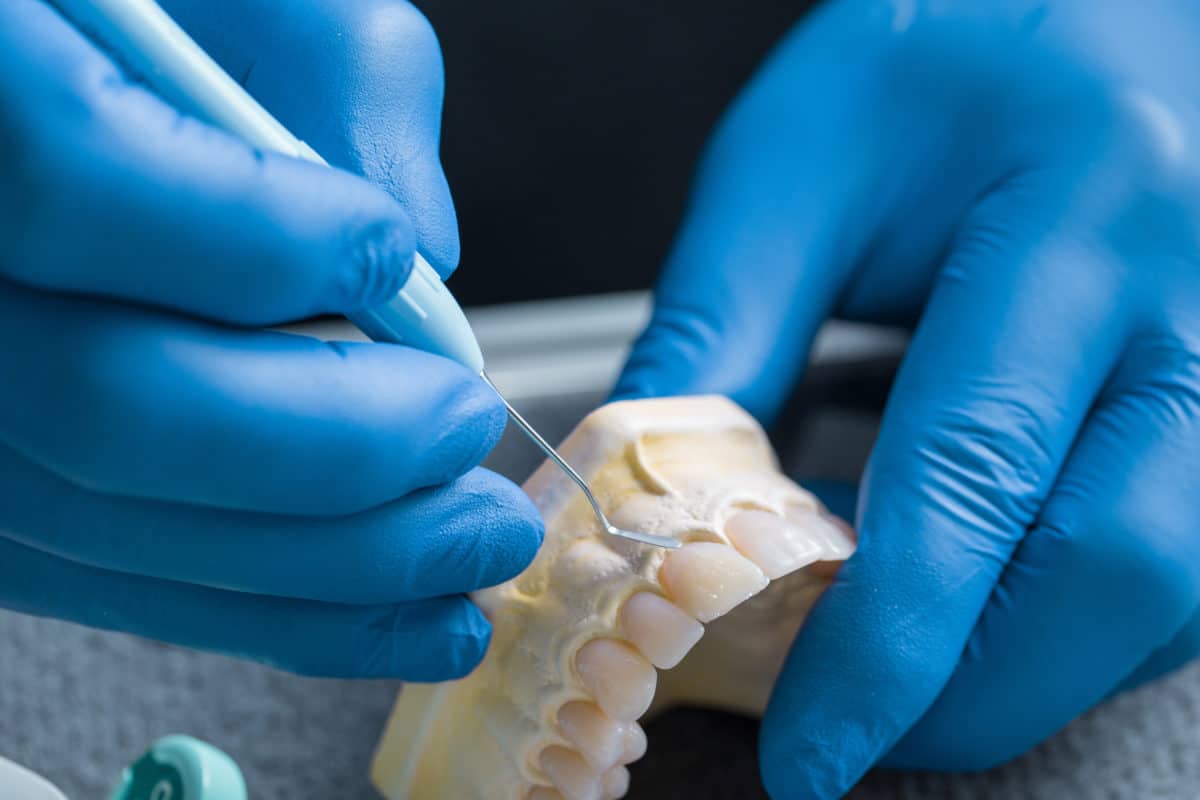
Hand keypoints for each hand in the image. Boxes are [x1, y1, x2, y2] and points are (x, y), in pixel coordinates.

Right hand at [0, 0, 540, 680]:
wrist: (63, 96)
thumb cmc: (157, 27)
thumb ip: (346, 90)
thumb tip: (420, 261)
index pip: (67, 182)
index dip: (259, 236)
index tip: (381, 251)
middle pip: (109, 406)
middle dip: (340, 447)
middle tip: (468, 431)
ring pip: (112, 525)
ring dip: (333, 563)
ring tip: (472, 549)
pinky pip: (119, 583)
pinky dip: (278, 610)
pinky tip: (396, 611)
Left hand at [617, 0, 1199, 793]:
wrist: (1095, 1)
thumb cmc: (947, 46)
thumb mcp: (800, 159)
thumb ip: (724, 329)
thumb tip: (651, 498)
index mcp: (1076, 213)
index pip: (976, 474)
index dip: (884, 643)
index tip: (804, 750)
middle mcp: (1199, 299)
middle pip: (1122, 573)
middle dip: (971, 692)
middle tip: (844, 733)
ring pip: (1175, 595)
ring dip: (1027, 671)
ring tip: (899, 673)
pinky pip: (1190, 562)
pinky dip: (1072, 622)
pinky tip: (985, 604)